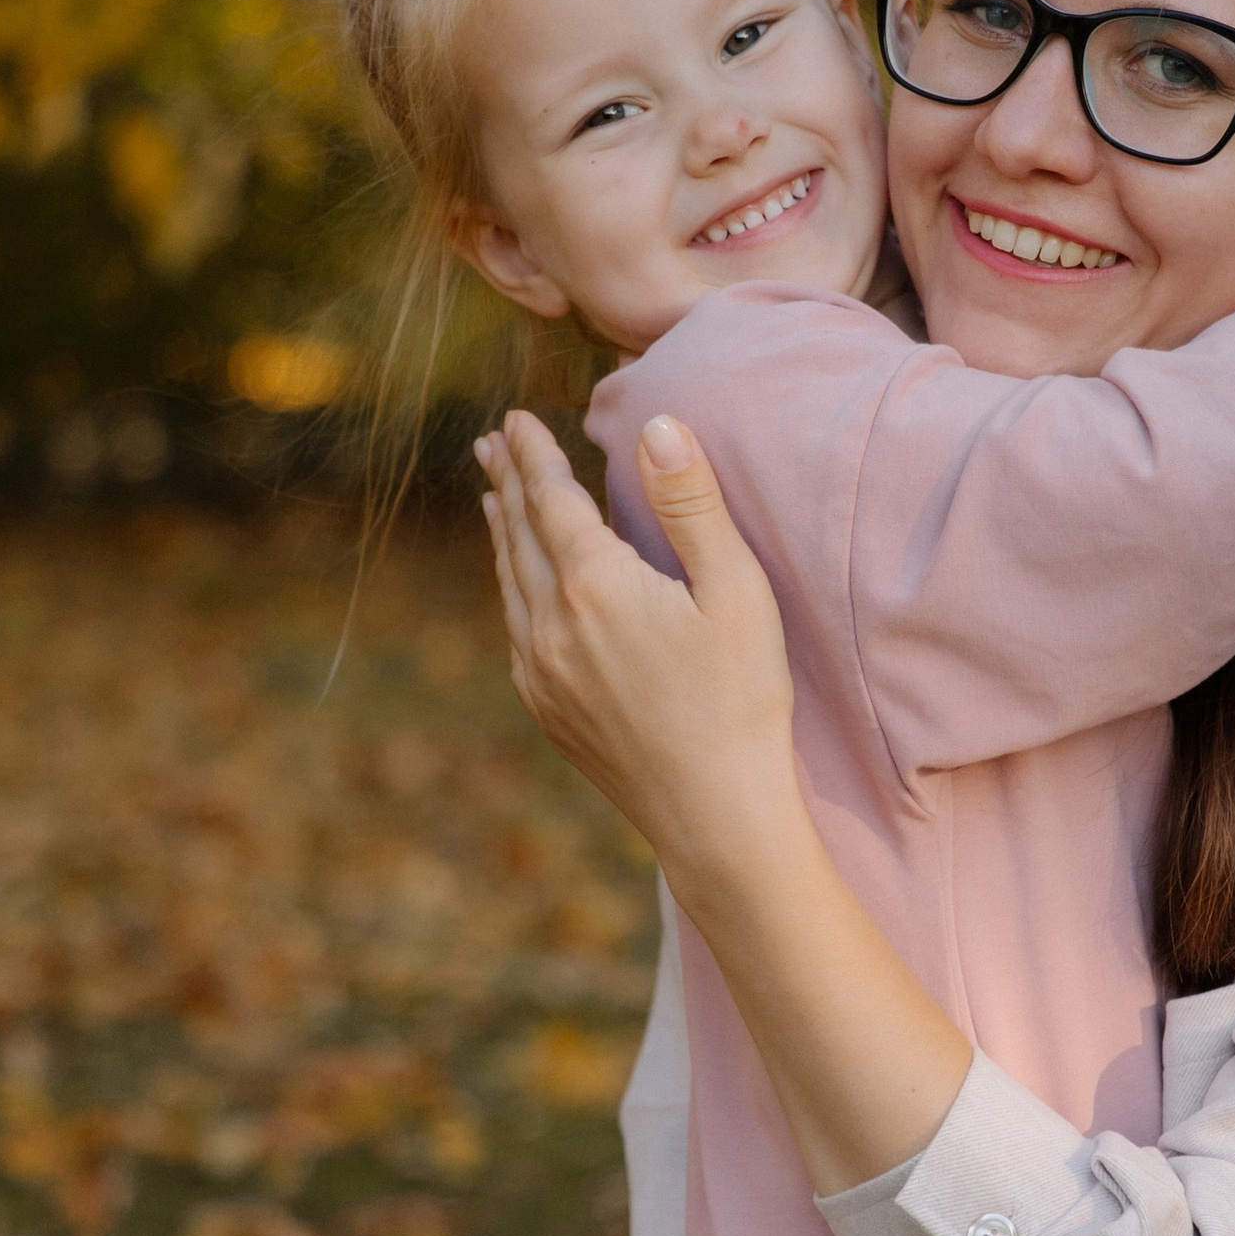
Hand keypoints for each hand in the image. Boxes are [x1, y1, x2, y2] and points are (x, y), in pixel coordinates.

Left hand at [475, 409, 797, 874]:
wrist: (715, 814)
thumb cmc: (742, 700)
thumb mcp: (736, 591)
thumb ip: (691, 502)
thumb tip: (657, 425)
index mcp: (595, 586)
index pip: (549, 499)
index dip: (533, 455)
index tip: (515, 420)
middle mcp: (552, 626)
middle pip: (519, 535)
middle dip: (508, 483)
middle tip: (492, 444)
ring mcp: (542, 673)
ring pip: (510, 584)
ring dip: (503, 534)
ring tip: (495, 500)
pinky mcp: (548, 711)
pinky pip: (516, 631)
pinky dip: (511, 590)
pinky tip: (519, 585)